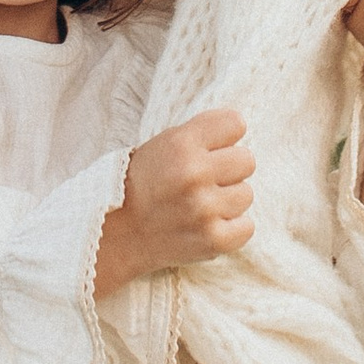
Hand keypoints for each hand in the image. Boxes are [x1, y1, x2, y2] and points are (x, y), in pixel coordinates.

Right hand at [95, 107, 254, 293]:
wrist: (116, 233)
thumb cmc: (142, 184)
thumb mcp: (162, 145)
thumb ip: (199, 134)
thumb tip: (239, 129)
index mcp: (181, 143)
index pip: (236, 124)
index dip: (225, 137)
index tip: (212, 149)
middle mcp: (194, 173)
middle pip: (247, 160)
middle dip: (228, 170)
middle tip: (205, 181)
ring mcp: (204, 209)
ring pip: (246, 194)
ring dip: (228, 200)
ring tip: (201, 205)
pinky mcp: (213, 240)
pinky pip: (247, 226)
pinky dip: (232, 228)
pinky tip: (209, 225)